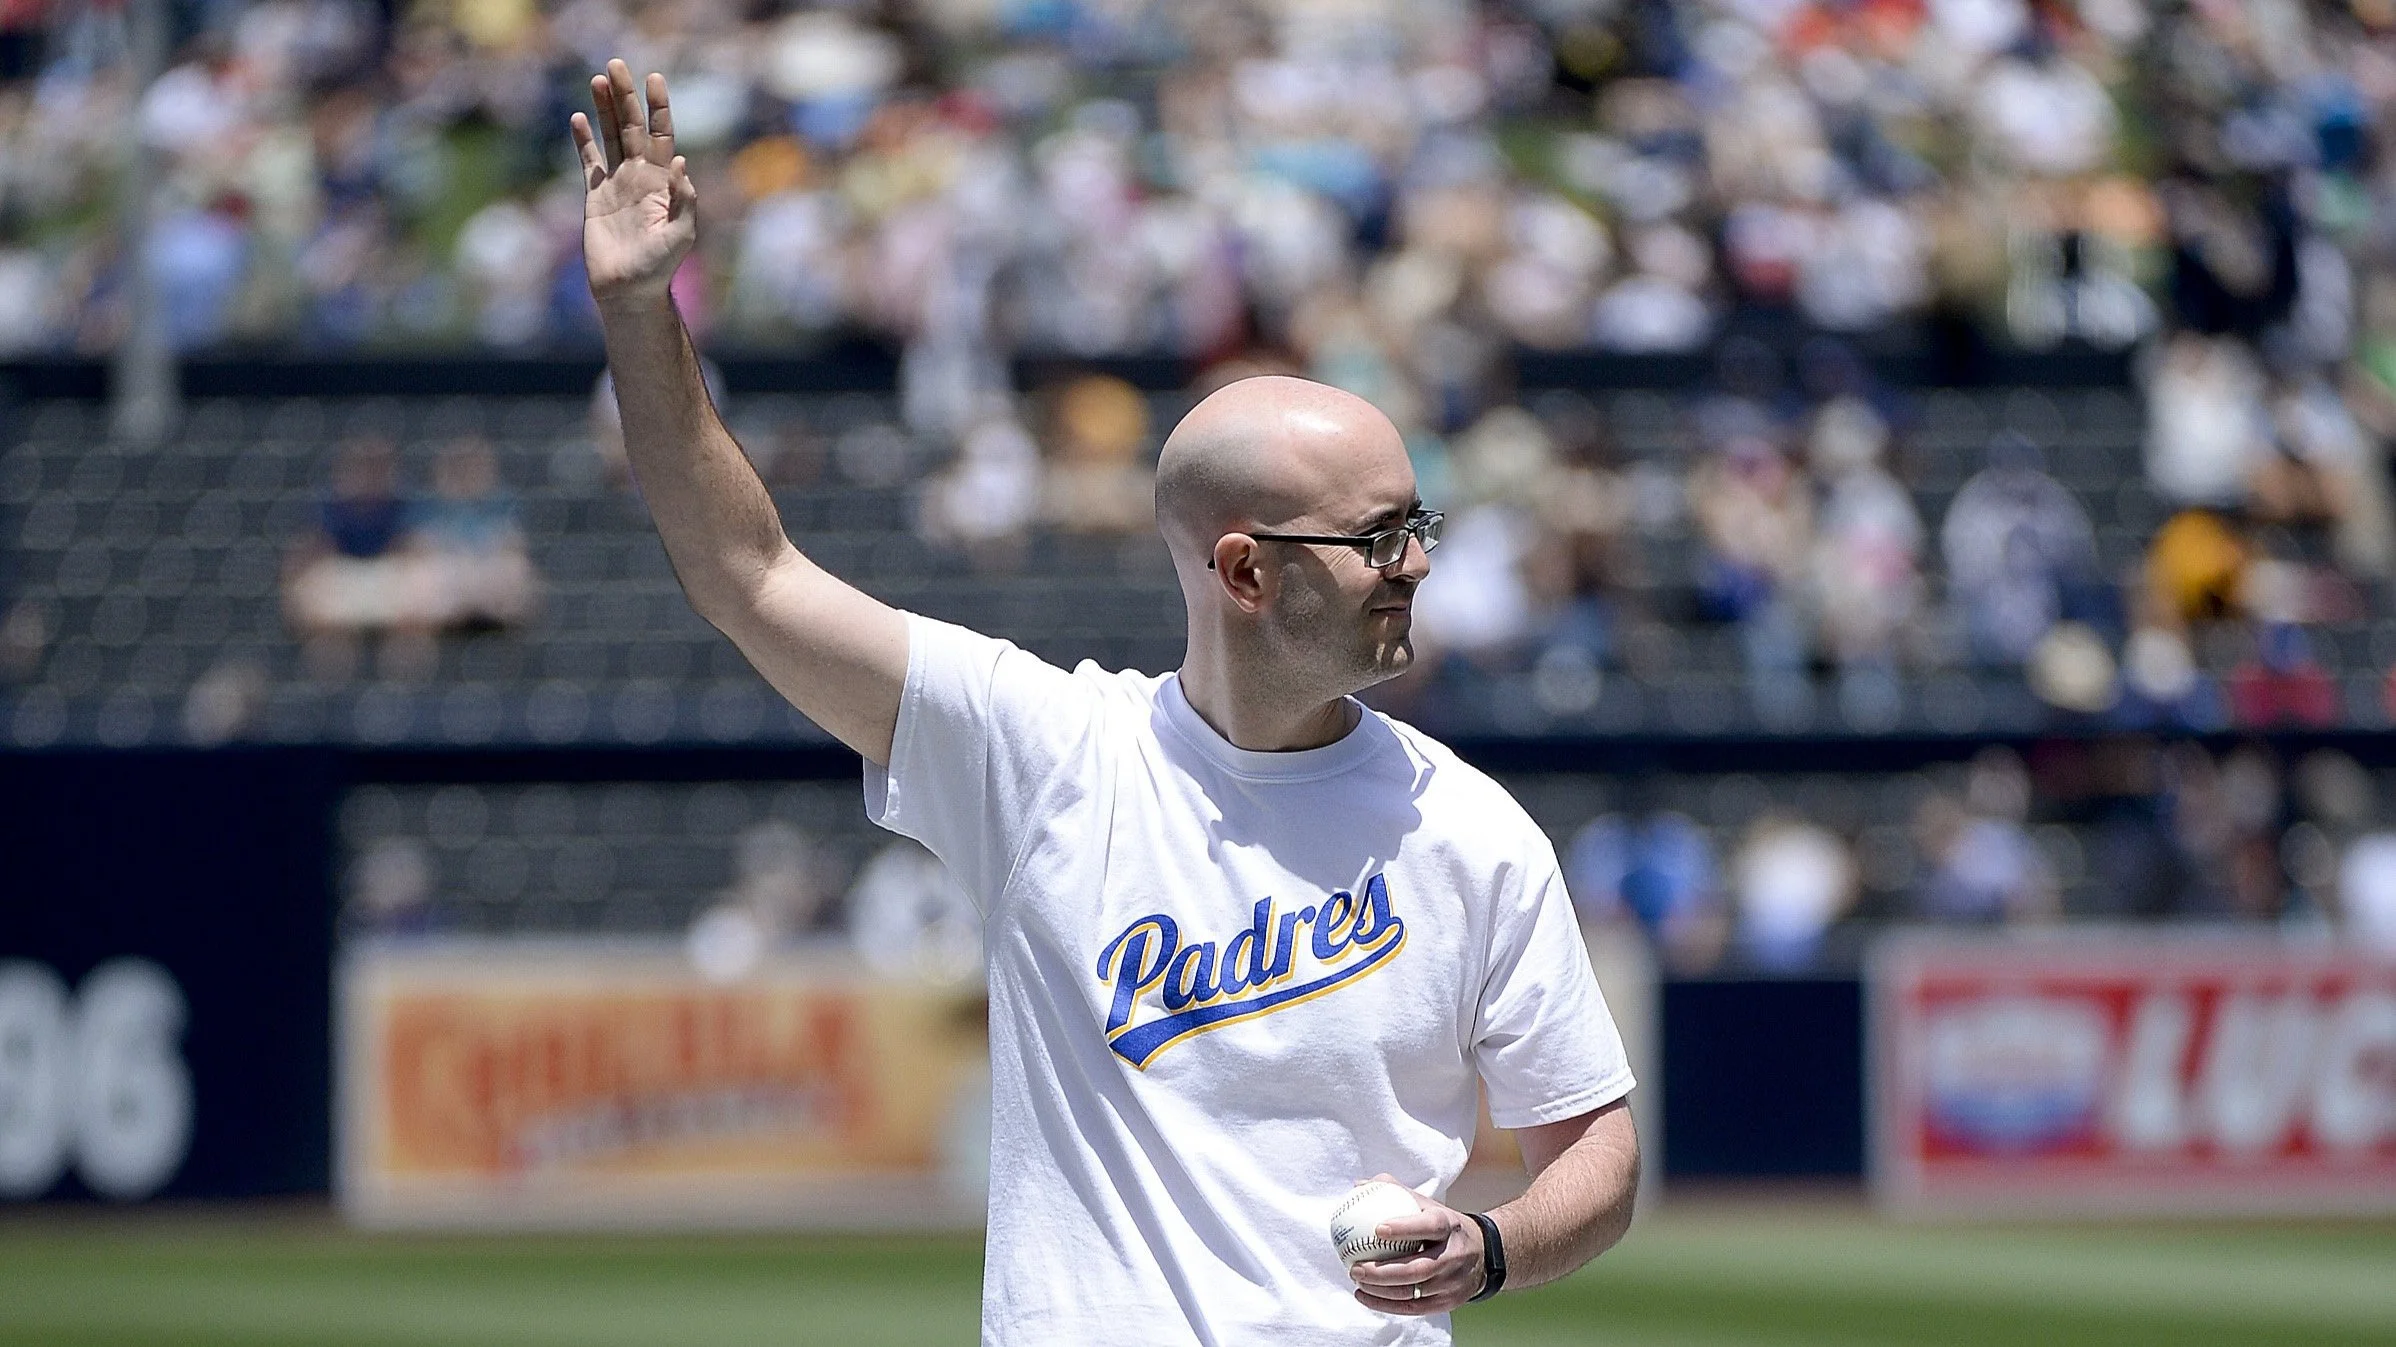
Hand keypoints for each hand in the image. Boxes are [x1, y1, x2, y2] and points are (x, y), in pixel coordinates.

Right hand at [572, 59, 696, 307]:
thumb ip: (684, 201)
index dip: (659, 108)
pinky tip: (577, 119)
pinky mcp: (594, 197)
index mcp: (664, 182)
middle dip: (625, 97)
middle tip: (616, 65)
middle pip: (631, 127)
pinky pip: (588, 162)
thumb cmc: (659, 268)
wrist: (628, 292)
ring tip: (597, 80)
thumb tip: (683, 163)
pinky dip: (582, 141)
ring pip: (609, 137)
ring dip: (603, 110)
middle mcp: (641, 177)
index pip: (662, 135)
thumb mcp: (681, 236)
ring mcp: (616, 184)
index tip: (655, 79)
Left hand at [1345, 1174, 1486, 1315]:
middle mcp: (1454, 1256)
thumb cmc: (1445, 1227)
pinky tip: (1364, 1296)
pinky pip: (1412, 1309)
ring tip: (1356, 1280)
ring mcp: (1452, 1283)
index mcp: (1449, 1226)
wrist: (1484, 1255)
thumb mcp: (1429, 1205)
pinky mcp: (1447, 1303)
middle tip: (1355, 1266)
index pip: (1430, 1227)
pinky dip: (1385, 1305)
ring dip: (1379, 1290)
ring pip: (1413, 1292)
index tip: (1377, 1229)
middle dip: (1382, 1271)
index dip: (1405, 1228)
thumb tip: (1359, 1185)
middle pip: (1417, 1269)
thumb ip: (1396, 1193)